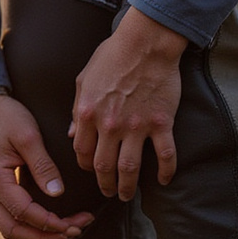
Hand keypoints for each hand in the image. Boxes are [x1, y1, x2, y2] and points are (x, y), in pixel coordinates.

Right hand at [0, 94, 94, 238]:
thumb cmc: (4, 115)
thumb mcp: (29, 135)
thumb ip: (43, 166)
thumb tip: (58, 194)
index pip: (24, 212)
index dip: (51, 223)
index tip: (77, 222)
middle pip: (12, 230)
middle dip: (45, 237)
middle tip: (74, 231)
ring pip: (7, 226)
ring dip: (36, 233)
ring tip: (65, 228)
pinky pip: (6, 214)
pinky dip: (27, 221)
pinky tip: (48, 217)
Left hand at [69, 7, 186, 200]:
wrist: (146, 43)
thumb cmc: (113, 56)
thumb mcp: (83, 80)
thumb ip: (76, 109)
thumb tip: (71, 134)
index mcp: (88, 113)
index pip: (81, 151)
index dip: (84, 165)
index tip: (90, 169)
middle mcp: (110, 125)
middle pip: (103, 167)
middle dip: (104, 185)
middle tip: (108, 192)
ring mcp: (137, 126)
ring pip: (129, 169)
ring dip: (127, 187)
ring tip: (126, 195)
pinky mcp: (161, 123)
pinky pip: (165, 155)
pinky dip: (165, 172)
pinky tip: (163, 181)